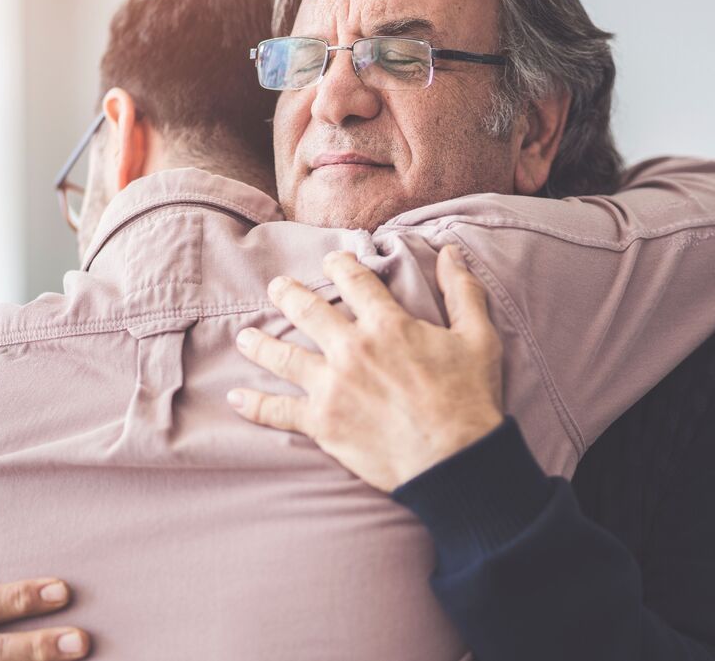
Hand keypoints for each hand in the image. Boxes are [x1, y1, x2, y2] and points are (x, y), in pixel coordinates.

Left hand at [229, 245, 503, 491]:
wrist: (454, 461)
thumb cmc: (469, 399)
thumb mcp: (478, 338)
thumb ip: (463, 292)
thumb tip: (452, 252)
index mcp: (386, 324)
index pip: (353, 280)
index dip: (340, 265)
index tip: (332, 261)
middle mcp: (351, 349)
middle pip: (307, 310)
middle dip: (288, 294)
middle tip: (277, 287)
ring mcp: (332, 386)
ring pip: (283, 356)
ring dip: (260, 343)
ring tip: (245, 337)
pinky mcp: (322, 422)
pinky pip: (278, 411)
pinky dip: (255, 405)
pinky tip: (236, 397)